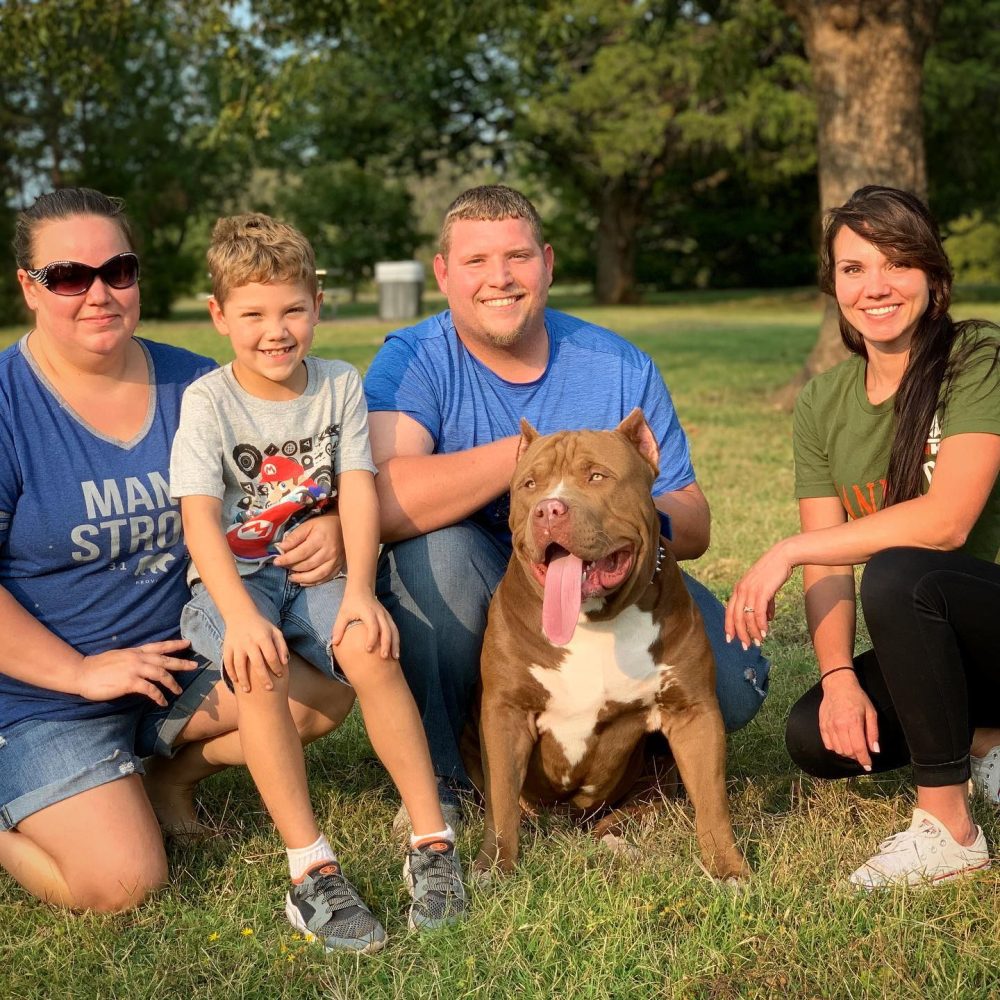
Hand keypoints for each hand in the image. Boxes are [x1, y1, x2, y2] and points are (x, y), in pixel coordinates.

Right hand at [78, 638, 197, 706]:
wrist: (81, 673)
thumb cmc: (98, 667)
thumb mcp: (119, 656)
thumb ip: (133, 658)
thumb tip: (145, 664)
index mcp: (135, 651)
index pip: (159, 646)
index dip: (174, 644)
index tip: (188, 643)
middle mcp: (138, 658)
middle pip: (165, 660)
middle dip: (181, 663)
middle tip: (195, 666)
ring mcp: (134, 669)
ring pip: (161, 674)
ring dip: (172, 684)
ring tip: (179, 691)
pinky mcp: (129, 682)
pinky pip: (150, 690)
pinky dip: (159, 696)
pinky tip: (162, 702)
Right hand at [222, 611, 287, 692]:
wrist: (240, 614)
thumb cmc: (261, 626)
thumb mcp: (275, 632)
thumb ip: (281, 646)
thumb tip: (285, 662)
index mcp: (263, 637)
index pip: (271, 656)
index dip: (277, 667)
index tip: (280, 675)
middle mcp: (249, 642)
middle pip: (257, 663)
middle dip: (264, 678)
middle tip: (269, 689)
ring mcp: (237, 645)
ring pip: (239, 665)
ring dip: (244, 679)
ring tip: (248, 690)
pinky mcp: (227, 647)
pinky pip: (227, 662)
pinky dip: (230, 673)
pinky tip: (236, 681)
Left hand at [273, 513, 344, 584]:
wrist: (342, 526)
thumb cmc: (322, 525)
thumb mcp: (307, 526)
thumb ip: (294, 537)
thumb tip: (281, 548)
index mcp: (320, 539)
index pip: (301, 553)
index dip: (287, 559)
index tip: (276, 562)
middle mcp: (329, 551)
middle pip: (308, 565)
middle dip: (293, 568)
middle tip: (284, 567)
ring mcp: (335, 560)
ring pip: (317, 575)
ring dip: (302, 579)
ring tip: (292, 577)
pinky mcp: (339, 566)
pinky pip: (326, 578)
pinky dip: (313, 582)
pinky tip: (304, 582)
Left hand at [332, 588, 399, 659]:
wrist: (361, 589)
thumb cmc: (350, 604)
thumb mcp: (342, 614)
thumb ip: (338, 628)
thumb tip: (334, 643)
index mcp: (368, 612)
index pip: (373, 626)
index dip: (371, 638)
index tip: (368, 650)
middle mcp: (379, 614)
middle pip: (386, 629)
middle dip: (386, 644)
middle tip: (384, 657)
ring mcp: (385, 615)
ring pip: (393, 630)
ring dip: (395, 644)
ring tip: (395, 657)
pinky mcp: (388, 617)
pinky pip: (395, 630)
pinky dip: (396, 641)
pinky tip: (395, 652)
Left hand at [725, 542, 791, 648]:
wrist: (782, 557)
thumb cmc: (773, 572)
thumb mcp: (764, 588)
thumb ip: (764, 603)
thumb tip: (767, 619)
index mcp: (738, 589)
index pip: (729, 611)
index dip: (729, 626)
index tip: (730, 640)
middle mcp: (741, 590)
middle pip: (736, 617)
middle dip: (740, 634)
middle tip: (746, 646)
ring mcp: (750, 591)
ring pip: (747, 617)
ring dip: (753, 632)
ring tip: (758, 642)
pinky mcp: (761, 591)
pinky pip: (758, 613)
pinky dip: (761, 625)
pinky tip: (764, 632)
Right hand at [818, 671, 879, 770]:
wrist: (838, 685)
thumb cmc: (857, 698)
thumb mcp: (871, 712)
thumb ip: (873, 732)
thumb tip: (874, 750)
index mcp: (853, 723)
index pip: (859, 748)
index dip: (865, 760)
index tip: (868, 766)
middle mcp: (839, 726)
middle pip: (848, 751)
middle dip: (857, 756)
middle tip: (862, 752)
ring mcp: (829, 726)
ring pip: (838, 750)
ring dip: (846, 752)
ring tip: (852, 746)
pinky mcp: (822, 725)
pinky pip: (828, 744)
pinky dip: (836, 748)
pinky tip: (842, 742)